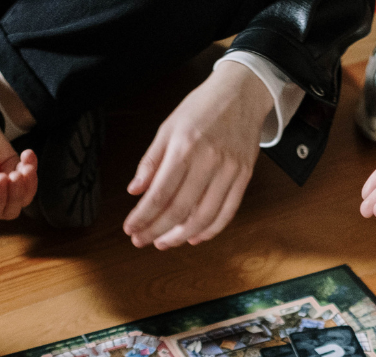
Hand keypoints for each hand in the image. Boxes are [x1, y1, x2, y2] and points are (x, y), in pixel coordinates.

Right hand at [0, 104, 36, 222]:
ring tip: (25, 166)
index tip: (1, 178)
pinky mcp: (13, 167)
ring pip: (23, 196)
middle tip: (14, 174)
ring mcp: (3, 183)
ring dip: (28, 184)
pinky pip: (29, 176)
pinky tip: (28, 154)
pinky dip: (32, 167)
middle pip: (11, 209)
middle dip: (16, 194)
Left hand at [124, 63, 272, 249]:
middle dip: (158, 230)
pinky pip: (227, 212)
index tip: (131, 229)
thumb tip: (135, 190)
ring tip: (165, 242)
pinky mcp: (244, 178)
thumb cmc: (202, 108)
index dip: (144, 216)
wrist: (242, 94)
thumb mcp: (169, 127)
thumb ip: (152, 160)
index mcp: (184, 146)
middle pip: (180, 209)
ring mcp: (229, 171)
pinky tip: (195, 237)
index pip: (159, 192)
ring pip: (204, 216)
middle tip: (143, 241)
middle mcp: (208, 161)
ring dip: (182, 235)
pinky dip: (210, 230)